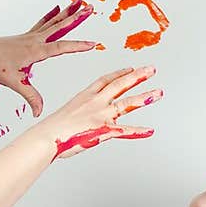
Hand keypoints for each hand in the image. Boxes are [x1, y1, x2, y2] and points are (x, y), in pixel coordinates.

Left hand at [0, 0, 96, 115]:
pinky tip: (57, 8)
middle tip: (90, 8)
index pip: (61, 47)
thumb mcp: (14, 83)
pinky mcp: (26, 37)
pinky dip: (51, 15)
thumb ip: (30, 97)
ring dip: (68, 12)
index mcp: (35, 51)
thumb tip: (39, 113)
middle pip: (60, 26)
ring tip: (79, 1)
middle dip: (77, 17)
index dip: (77, 46)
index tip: (93, 44)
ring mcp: (31, 36)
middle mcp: (35, 40)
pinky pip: (43, 23)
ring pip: (54, 22)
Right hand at [40, 65, 162, 159]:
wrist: (47, 137)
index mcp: (85, 97)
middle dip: (137, 76)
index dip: (119, 73)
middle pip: (120, 85)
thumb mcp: (64, 116)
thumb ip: (77, 117)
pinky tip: (149, 131)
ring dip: (144, 97)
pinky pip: (125, 130)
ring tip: (158, 93)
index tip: (129, 68)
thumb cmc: (52, 131)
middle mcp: (95, 102)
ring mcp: (101, 115)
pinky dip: (138, 131)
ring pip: (127, 103)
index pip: (105, 80)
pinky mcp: (104, 129)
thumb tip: (78, 123)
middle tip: (151, 69)